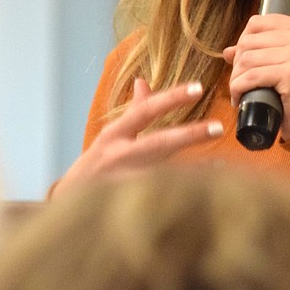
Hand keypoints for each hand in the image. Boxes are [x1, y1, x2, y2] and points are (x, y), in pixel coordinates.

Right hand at [54, 78, 221, 195]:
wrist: (67, 208)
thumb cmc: (97, 166)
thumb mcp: (110, 137)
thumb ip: (133, 111)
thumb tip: (143, 81)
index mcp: (114, 136)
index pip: (145, 111)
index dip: (171, 98)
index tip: (198, 88)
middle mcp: (119, 158)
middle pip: (158, 143)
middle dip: (189, 134)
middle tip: (218, 128)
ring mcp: (125, 184)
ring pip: (164, 174)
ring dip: (194, 172)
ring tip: (223, 167)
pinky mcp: (130, 207)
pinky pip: (163, 199)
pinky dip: (184, 196)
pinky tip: (207, 195)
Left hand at [224, 14, 289, 140]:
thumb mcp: (284, 63)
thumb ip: (260, 51)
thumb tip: (227, 51)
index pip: (257, 23)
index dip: (242, 42)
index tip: (244, 63)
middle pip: (249, 41)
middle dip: (237, 64)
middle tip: (240, 82)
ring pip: (247, 59)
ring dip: (236, 79)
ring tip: (239, 92)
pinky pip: (251, 76)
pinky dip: (238, 89)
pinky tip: (239, 98)